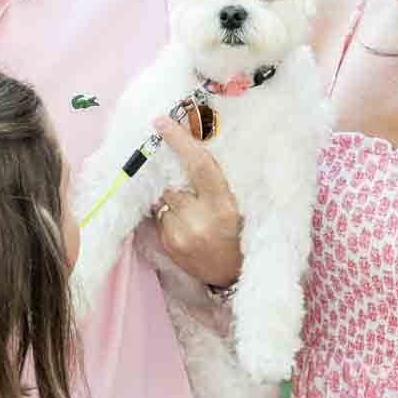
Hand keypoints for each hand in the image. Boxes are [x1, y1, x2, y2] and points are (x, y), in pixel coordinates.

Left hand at [150, 117, 241, 287]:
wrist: (231, 275)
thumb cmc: (239, 234)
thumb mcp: (237, 205)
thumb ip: (216, 182)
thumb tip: (189, 150)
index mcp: (223, 207)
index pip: (199, 166)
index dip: (180, 141)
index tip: (161, 122)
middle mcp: (199, 221)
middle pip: (173, 183)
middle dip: (175, 180)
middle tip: (187, 185)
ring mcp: (179, 235)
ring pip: (163, 200)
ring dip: (173, 199)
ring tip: (191, 212)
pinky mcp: (167, 245)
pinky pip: (159, 217)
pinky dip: (169, 215)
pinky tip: (185, 225)